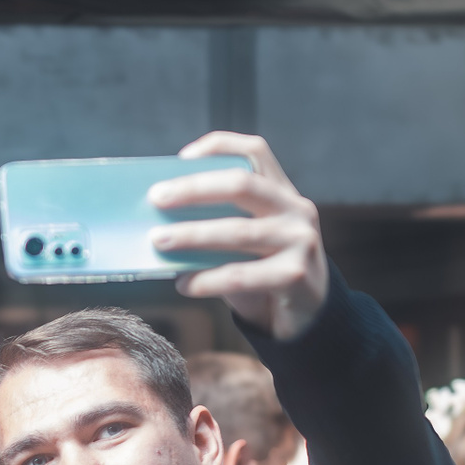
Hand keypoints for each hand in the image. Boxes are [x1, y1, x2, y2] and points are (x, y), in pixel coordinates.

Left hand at [147, 131, 327, 340]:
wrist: (308, 318)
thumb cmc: (266, 275)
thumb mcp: (247, 243)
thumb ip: (218, 226)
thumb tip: (161, 223)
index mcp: (283, 192)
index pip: (255, 152)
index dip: (219, 146)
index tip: (182, 157)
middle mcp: (296, 209)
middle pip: (242, 184)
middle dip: (194, 189)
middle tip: (156, 198)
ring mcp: (300, 240)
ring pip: (238, 231)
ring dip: (192, 234)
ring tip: (159, 241)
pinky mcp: (296, 275)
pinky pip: (241, 275)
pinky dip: (207, 279)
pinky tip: (185, 285)